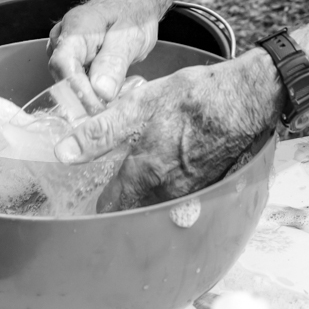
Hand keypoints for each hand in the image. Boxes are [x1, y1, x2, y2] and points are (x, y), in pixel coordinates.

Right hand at [47, 0, 160, 101]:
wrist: (135, 3)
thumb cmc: (134, 14)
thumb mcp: (131, 37)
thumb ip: (115, 62)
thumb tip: (100, 92)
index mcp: (76, 27)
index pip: (63, 63)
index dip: (77, 90)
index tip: (96, 108)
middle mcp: (63, 37)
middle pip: (62, 75)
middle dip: (83, 97)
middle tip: (109, 109)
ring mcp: (65, 48)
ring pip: (68, 80)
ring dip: (88, 95)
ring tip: (112, 100)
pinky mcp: (72, 58)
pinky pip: (75, 79)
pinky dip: (90, 90)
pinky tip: (107, 92)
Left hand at [53, 50, 282, 207]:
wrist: (245, 99)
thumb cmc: (192, 98)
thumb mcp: (138, 105)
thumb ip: (99, 132)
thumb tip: (63, 152)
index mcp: (144, 176)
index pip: (110, 207)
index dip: (95, 200)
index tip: (85, 190)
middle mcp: (166, 194)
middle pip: (132, 209)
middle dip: (118, 199)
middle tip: (107, 178)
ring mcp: (189, 194)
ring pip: (155, 204)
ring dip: (142, 194)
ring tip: (135, 168)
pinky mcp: (206, 186)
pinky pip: (177, 197)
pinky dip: (166, 187)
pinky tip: (166, 161)